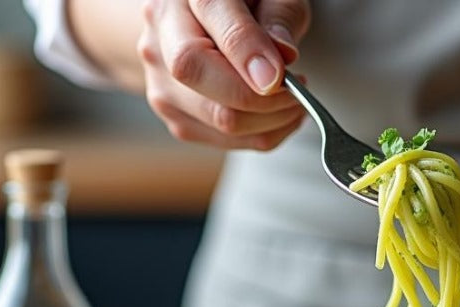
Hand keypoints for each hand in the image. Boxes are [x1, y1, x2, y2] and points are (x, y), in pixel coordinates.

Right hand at [137, 0, 309, 148]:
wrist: (202, 24)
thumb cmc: (245, 6)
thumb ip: (278, 17)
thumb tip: (283, 57)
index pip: (208, 18)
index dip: (245, 53)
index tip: (280, 77)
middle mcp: (160, 35)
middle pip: (199, 76)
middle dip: (261, 96)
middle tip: (298, 91)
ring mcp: (160, 79)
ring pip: (216, 118)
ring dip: (269, 120)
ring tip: (294, 102)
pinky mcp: (173, 114)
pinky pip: (222, 140)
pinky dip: (261, 134)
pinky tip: (277, 115)